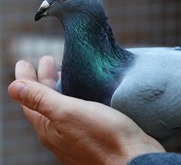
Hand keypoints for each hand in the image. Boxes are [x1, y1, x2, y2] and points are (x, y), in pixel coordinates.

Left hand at [8, 56, 164, 164]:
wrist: (132, 158)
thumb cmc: (103, 136)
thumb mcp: (68, 113)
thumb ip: (41, 100)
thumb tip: (13, 87)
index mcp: (49, 128)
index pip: (29, 100)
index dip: (25, 79)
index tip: (25, 62)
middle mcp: (58, 133)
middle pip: (44, 102)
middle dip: (43, 80)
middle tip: (48, 60)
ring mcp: (75, 135)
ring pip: (60, 108)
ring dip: (58, 88)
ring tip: (63, 74)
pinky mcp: (91, 134)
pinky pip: (74, 113)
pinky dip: (72, 98)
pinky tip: (82, 93)